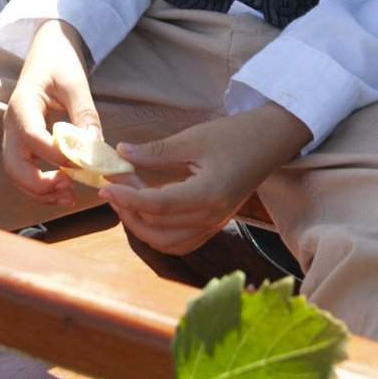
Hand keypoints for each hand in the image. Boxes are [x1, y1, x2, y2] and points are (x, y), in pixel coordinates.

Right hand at [3, 21, 102, 205]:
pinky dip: (39, 185)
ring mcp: (14, 134)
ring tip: (68, 196)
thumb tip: (96, 149)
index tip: (80, 164)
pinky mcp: (22, 142)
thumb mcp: (76, 84)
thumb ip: (85, 115)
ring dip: (39, 190)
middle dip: (39, 184)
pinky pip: (24, 170)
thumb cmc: (60, 61)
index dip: (54, 155)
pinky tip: (63, 189)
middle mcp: (12, 123)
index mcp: (23, 105)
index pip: (32, 137)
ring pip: (16, 173)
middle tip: (68, 189)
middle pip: (13, 164)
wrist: (48, 50)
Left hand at [102, 107, 312, 255]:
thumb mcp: (194, 138)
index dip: (127, 197)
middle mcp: (211, 217)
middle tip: (113, 186)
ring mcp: (214, 224)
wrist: (271, 142)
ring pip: (167, 242)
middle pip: (158, 230)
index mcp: (207, 195)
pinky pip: (181, 242)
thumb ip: (156, 151)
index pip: (157, 206)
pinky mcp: (215, 224)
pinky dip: (159, 234)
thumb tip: (121, 153)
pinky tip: (146, 212)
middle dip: (128, 211)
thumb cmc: (236, 135)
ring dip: (141, 225)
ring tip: (125, 199)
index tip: (106, 184)